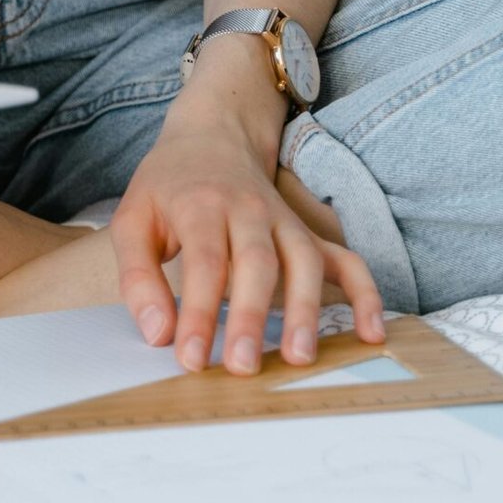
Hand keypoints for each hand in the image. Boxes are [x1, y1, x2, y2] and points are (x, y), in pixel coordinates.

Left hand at [111, 100, 384, 376]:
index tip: (191, 359)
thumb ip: (138, 275)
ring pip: (304, 261)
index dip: (199, 312)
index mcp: (201, 205)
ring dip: (305, 310)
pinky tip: (370, 332)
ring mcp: (284, 221)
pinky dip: (364, 294)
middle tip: (243, 367)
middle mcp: (248, 210)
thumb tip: (158, 333)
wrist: (212, 135)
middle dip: (251, 315)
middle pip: (257, 262)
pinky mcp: (307, 232)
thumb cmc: (168, 186)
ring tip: (299, 358)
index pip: (204, 261)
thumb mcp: (132, 218)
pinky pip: (345, 260)